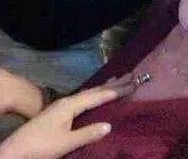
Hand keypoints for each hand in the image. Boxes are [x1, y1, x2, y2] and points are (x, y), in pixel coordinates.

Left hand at [0, 77, 133, 158]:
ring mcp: (61, 106)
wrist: (15, 151)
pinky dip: (93, 95)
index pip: (97, 96)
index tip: (132, 84)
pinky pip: (82, 99)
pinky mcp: (57, 112)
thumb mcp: (66, 142)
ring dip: (102, 88)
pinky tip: (94, 97)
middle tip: (130, 77)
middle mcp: (67, 101)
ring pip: (87, 94)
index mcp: (70, 105)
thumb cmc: (41, 145)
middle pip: (93, 90)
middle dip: (112, 85)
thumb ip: (88, 133)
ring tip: (117, 82)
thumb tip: (109, 125)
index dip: (115, 91)